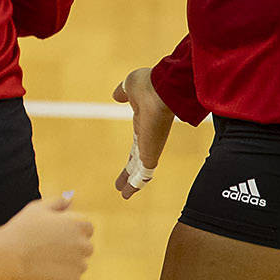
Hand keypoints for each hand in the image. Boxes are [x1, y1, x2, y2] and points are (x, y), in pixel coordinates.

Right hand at [0, 193, 92, 279]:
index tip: (57, 234)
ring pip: (78, 264)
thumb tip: (70, 200)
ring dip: (67, 262)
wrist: (8, 258)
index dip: (72, 230)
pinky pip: (72, 278)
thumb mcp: (37, 208)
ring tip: (43, 259)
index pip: (87, 228)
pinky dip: (61, 277)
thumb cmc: (21, 230)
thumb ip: (57, 202)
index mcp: (78, 225)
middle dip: (72, 247)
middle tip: (49, 248)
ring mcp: (80, 265)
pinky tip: (44, 271)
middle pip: (85, 246)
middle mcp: (84, 245)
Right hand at [113, 67, 173, 198]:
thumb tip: (117, 96)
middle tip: (124, 185)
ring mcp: (150, 146)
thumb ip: (123, 93)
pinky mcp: (151, 152)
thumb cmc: (149, 84)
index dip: (132, 155)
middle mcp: (148, 138)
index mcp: (143, 123)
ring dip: (131, 182)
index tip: (129, 163)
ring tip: (124, 194)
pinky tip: (126, 194)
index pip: (138, 144)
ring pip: (141, 170)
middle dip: (131, 172)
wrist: (163, 88)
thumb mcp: (130, 87)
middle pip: (138, 160)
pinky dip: (134, 184)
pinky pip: (143, 173)